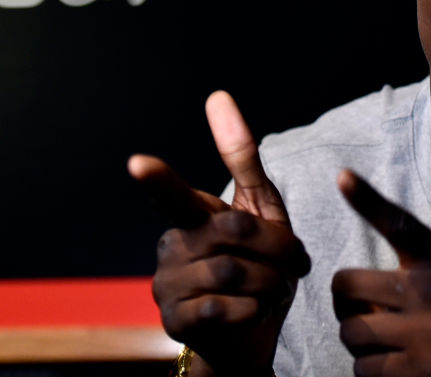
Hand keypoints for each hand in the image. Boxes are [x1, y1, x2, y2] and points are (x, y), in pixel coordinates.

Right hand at [128, 91, 309, 376]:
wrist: (254, 334)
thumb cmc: (259, 264)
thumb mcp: (261, 210)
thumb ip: (243, 160)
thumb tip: (218, 95)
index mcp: (191, 215)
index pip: (173, 193)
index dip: (158, 179)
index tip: (138, 164)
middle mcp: (171, 244)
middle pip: (234, 231)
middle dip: (278, 247)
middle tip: (292, 262)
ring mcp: (167, 284)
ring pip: (234, 271)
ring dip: (270, 281)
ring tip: (272, 288)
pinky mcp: (175, 321)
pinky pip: (224, 307)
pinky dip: (254, 309)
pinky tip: (253, 310)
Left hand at [331, 155, 430, 376]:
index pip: (400, 224)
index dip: (367, 199)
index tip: (343, 176)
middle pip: (348, 288)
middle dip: (349, 302)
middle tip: (368, 309)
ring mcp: (429, 338)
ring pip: (353, 333)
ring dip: (361, 342)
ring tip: (389, 341)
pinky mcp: (423, 376)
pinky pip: (365, 371)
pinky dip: (372, 371)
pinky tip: (398, 366)